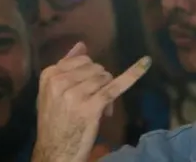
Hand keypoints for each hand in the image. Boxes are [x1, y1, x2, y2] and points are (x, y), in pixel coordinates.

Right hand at [32, 42, 150, 161]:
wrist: (55, 152)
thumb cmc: (57, 122)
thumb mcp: (53, 93)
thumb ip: (66, 67)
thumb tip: (81, 44)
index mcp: (49, 75)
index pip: (82, 60)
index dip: (89, 73)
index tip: (85, 89)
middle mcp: (60, 82)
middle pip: (96, 68)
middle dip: (100, 82)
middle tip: (92, 102)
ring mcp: (75, 94)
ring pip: (105, 77)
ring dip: (106, 92)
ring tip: (97, 109)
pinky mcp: (92, 106)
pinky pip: (115, 86)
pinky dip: (133, 74)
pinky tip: (145, 63)